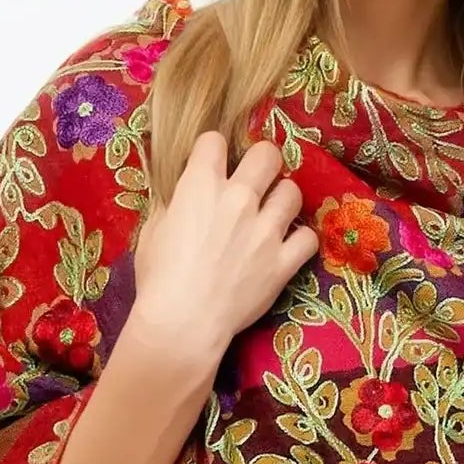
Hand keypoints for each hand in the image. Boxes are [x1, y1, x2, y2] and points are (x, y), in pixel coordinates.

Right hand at [131, 131, 319, 364]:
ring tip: (272, 214)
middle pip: (268, 154)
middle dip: (262, 162)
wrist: (182, 322)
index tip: (212, 166)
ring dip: (282, 199)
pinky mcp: (284, 262)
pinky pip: (308, 238)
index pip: (215, 141)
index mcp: (201, 185)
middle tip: (256, 180)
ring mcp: (266, 230)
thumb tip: (183, 192)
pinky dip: (300, 240)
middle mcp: (239, 199)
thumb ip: (174, 203)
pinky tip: (288, 246)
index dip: (212, 151)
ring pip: (293, 191)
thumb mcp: (154, 230)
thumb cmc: (159, 278)